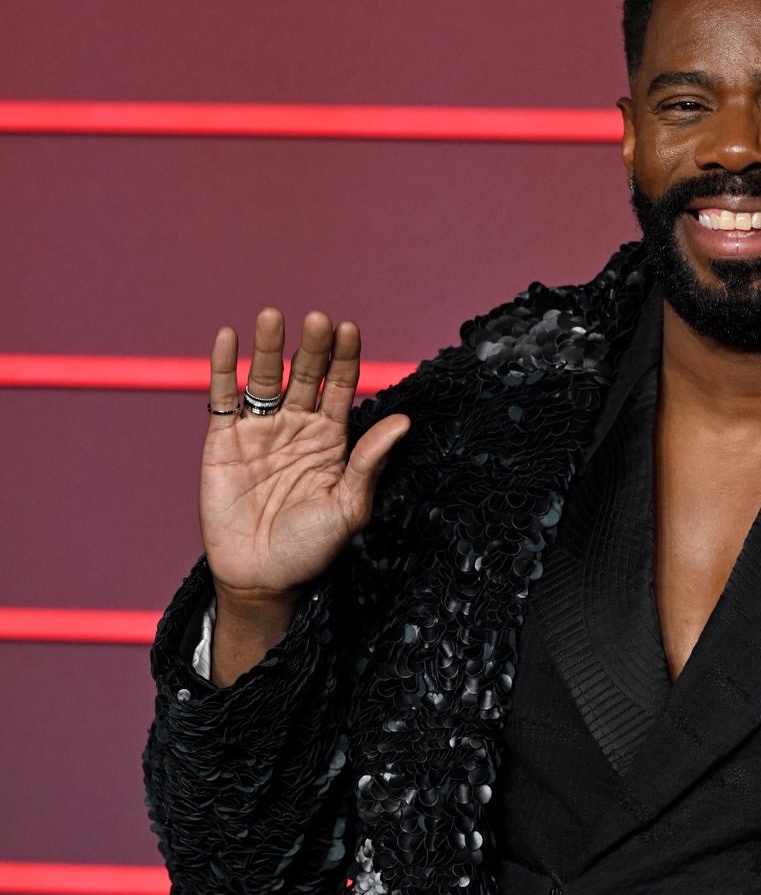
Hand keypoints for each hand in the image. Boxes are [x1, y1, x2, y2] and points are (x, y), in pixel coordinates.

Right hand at [201, 307, 410, 602]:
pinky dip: (224, 366)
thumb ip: (370, 461)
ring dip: (270, 346)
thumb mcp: (349, 507)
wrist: (261, 578)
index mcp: (332, 441)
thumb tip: (404, 420)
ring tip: (273, 317)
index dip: (344, 359)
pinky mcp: (223, 439)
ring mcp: (259, 431)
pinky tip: (229, 338)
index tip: (349, 330)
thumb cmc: (311, 549)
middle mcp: (297, 428)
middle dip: (311, 347)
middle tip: (318, 319)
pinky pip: (223, 395)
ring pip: (265, 378)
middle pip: (305, 375)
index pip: (340, 388)